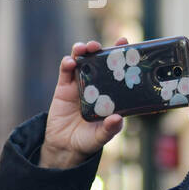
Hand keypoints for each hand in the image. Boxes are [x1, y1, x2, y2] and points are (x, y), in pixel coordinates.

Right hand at [38, 38, 127, 168]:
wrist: (66, 146)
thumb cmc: (90, 139)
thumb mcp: (103, 136)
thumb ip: (111, 128)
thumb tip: (117, 119)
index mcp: (111, 92)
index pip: (118, 69)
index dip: (121, 54)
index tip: (125, 43)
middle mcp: (97, 84)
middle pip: (99, 59)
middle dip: (100, 48)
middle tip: (100, 46)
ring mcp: (80, 83)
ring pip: (81, 60)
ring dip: (82, 50)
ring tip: (85, 49)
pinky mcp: (63, 87)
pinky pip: (65, 71)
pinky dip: (67, 63)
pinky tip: (71, 62)